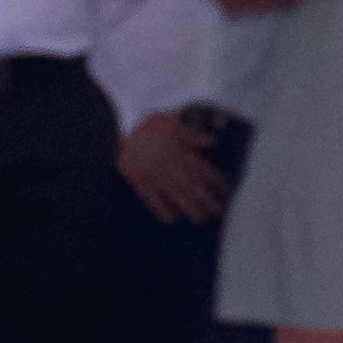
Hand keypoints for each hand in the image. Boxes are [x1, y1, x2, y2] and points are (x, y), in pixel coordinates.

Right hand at [118, 111, 228, 225]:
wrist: (113, 132)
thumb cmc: (147, 128)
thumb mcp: (169, 122)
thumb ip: (191, 133)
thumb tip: (212, 141)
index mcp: (181, 152)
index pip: (206, 171)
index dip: (219, 183)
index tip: (229, 193)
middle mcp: (171, 167)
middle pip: (195, 188)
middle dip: (209, 202)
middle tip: (220, 213)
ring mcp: (155, 177)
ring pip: (177, 197)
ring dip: (190, 210)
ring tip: (199, 220)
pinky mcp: (140, 183)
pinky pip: (153, 201)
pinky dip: (162, 211)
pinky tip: (171, 220)